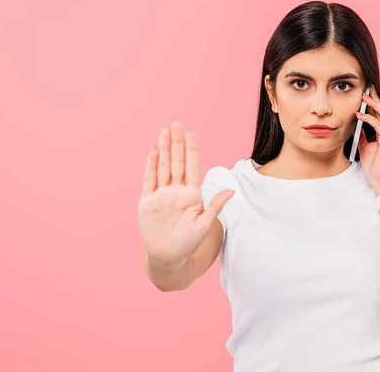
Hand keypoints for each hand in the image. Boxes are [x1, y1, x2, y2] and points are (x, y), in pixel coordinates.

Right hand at [138, 120, 233, 267]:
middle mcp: (176, 191)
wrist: (168, 256)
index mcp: (191, 194)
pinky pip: (150, 180)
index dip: (191, 150)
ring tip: (164, 131)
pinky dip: (151, 166)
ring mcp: (161, 194)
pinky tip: (154, 152)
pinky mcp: (148, 202)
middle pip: (177, 162)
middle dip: (176, 143)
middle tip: (176, 123)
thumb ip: (215, 206)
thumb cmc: (188, 243)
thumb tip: (232, 191)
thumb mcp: (204, 225)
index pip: (192, 167)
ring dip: (164, 149)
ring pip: (163, 167)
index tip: (191, 133)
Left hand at [354, 85, 379, 193]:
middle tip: (366, 88)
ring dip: (373, 104)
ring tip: (363, 97)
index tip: (364, 93)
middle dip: (375, 98)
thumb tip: (353, 125)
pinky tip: (358, 115)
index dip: (373, 102)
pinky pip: (378, 125)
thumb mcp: (364, 146)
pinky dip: (368, 118)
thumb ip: (361, 135)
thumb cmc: (374, 164)